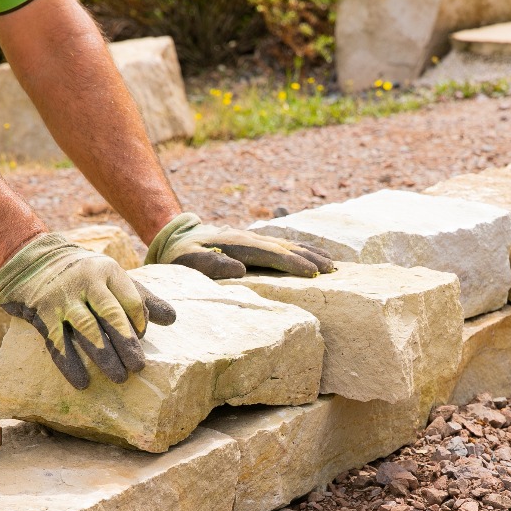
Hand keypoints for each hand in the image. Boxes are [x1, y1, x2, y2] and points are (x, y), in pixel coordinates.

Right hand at [0, 233, 175, 388]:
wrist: (31, 260)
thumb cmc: (83, 274)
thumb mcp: (113, 277)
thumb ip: (142, 298)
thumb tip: (172, 319)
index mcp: (108, 271)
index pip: (132, 301)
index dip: (140, 323)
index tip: (141, 338)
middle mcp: (86, 281)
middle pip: (112, 316)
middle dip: (127, 344)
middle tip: (138, 368)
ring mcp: (62, 297)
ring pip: (88, 330)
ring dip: (104, 356)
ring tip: (119, 377)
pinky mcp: (42, 313)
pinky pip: (58, 342)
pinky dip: (70, 364)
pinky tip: (82, 382)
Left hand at [145, 212, 334, 278]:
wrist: (177, 238)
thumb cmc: (181, 256)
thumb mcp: (189, 261)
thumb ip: (211, 264)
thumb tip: (240, 268)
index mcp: (238, 244)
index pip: (271, 254)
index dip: (293, 263)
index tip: (313, 273)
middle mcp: (250, 239)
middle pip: (286, 247)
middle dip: (311, 258)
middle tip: (333, 270)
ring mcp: (254, 239)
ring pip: (288, 245)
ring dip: (311, 253)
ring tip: (332, 264)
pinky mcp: (255, 243)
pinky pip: (283, 247)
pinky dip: (302, 251)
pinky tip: (314, 256)